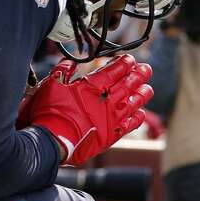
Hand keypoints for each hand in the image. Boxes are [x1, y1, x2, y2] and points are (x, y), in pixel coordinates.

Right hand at [24, 55, 153, 165]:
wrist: (52, 141)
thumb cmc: (51, 113)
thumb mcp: (51, 85)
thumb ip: (62, 71)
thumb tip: (68, 63)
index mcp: (92, 87)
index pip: (113, 71)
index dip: (123, 64)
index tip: (130, 59)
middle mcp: (106, 102)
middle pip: (127, 85)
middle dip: (138, 75)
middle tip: (146, 69)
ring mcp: (110, 119)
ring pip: (132, 104)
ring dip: (141, 95)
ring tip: (148, 89)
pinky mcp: (110, 136)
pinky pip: (128, 125)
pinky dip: (136, 119)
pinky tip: (140, 114)